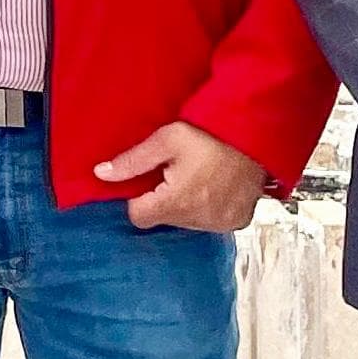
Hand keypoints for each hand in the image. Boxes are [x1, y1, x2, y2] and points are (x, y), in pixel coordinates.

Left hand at [94, 119, 266, 232]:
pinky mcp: (237, 223)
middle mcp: (199, 219)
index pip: (138, 217)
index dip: (137, 198)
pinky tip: (213, 187)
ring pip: (186, 223)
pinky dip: (207, 209)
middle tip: (174, 172)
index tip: (148, 180)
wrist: (257, 136)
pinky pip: (210, 222)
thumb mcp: (167, 139)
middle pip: (163, 219)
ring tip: (197, 177)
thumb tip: (101, 174)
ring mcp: (220, 223)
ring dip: (185, 205)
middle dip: (162, 199)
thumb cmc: (211, 135)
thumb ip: (132, 161)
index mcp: (177, 201)